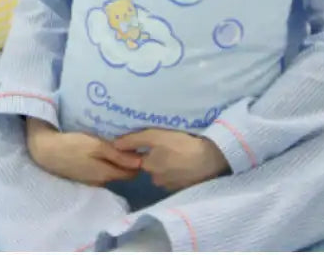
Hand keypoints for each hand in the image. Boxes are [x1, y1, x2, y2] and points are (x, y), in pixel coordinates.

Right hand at [26, 118, 141, 186]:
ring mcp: (92, 179)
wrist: (46, 151)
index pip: (132, 173)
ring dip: (117, 160)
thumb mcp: (97, 146)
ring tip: (119, 143)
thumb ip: (118, 156)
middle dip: (129, 161)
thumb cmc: (73, 146)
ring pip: (111, 170)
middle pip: (122, 172)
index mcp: (107, 174)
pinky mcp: (83, 174)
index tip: (141, 146)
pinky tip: (103, 149)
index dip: (138, 161)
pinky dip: (106, 161)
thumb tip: (140, 162)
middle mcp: (102, 181)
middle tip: (131, 142)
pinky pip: (101, 169)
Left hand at [114, 128, 229, 191]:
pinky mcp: (185, 187)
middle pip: (152, 165)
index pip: (139, 159)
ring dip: (168, 163)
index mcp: (148, 168)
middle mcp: (156, 181)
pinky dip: (179, 169)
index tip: (152, 142)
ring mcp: (172, 186)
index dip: (143, 149)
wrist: (210, 158)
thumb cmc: (180, 144)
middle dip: (157, 156)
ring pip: (165, 171)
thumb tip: (114, 145)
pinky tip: (186, 160)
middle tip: (168, 144)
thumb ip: (134, 140)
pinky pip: (177, 176)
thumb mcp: (155, 136)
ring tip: (178, 151)